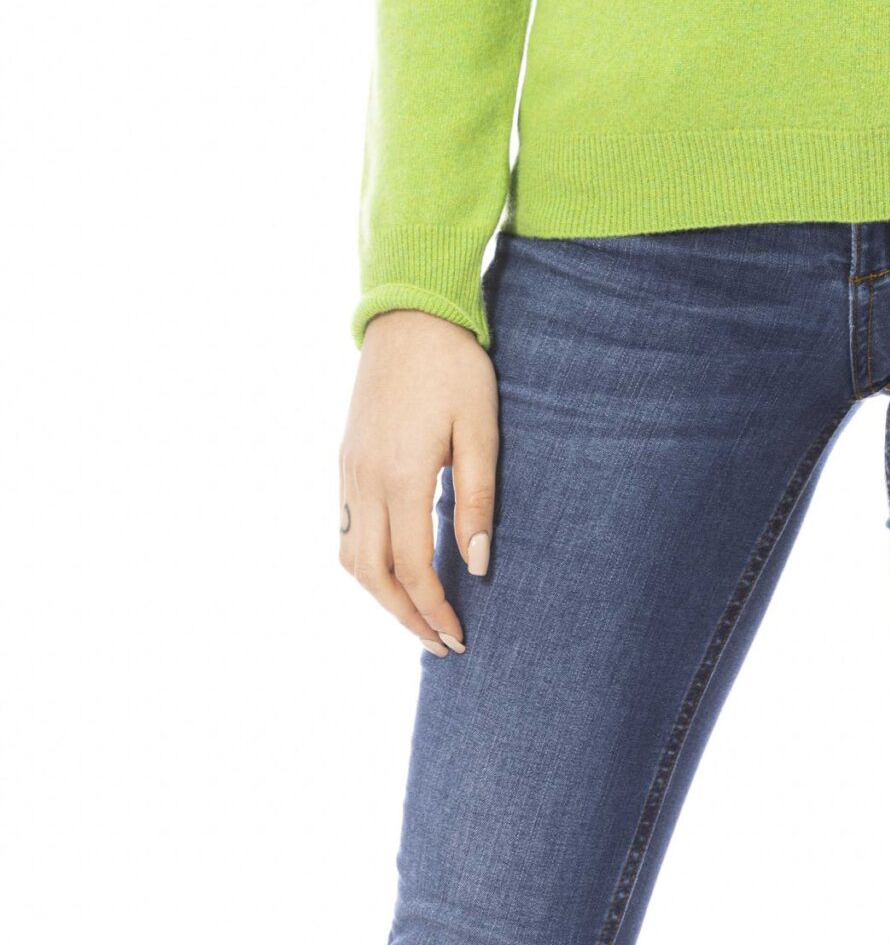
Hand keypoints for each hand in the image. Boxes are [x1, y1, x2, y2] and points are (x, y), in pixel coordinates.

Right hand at [339, 309, 498, 655]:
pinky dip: (363, 565)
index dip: (433, 610)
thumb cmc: (455, 366)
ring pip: (350, 559)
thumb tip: (477, 565)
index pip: (410, 568)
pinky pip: (342, 530)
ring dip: (380, 597)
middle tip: (441, 643)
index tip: (459, 637)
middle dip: (406, 617)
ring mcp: (348, 471)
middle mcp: (364, 482)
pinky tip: (391, 570)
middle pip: (373, 577)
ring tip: (417, 616)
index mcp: (401, 476)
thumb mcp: (480, 428)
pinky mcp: (344, 460)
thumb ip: (477, 498)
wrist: (409, 313)